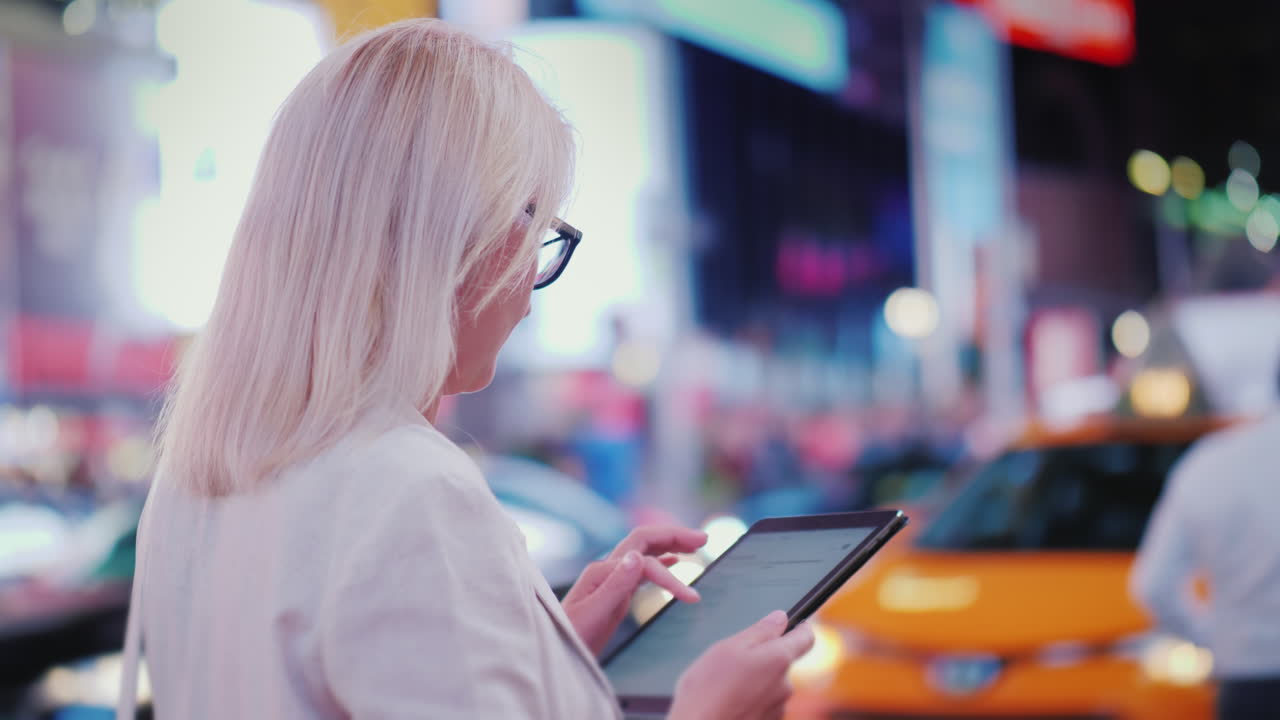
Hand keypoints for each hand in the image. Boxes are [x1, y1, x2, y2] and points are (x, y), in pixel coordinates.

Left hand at [562, 525, 707, 654]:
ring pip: (645, 550)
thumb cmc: (570, 637)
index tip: (693, 598)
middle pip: (645, 540)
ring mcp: (611, 578)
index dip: (671, 577)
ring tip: (697, 545)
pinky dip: (662, 560)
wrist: (554, 652)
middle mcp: (607, 569)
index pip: (645, 562)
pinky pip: (642, 567)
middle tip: (704, 540)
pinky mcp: (614, 590)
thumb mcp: (593, 615)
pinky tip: (675, 560)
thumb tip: (638, 556)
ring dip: (671, 543)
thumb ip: (615, 585)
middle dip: (674, 536)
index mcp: (602, 572)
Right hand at [668, 611, 815, 719]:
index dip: (800, 627)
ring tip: (725, 685)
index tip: (792, 624)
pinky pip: (763, 703)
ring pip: (771, 684)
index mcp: (779, 660)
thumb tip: (781, 618)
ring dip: (755, 680)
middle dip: (763, 657)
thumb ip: (760, 631)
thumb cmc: (708, 689)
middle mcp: (785, 686)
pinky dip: (750, 699)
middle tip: (733, 660)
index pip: (806, 638)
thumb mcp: (729, 648)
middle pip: (782, 662)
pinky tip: (728, 701)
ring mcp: (778, 708)